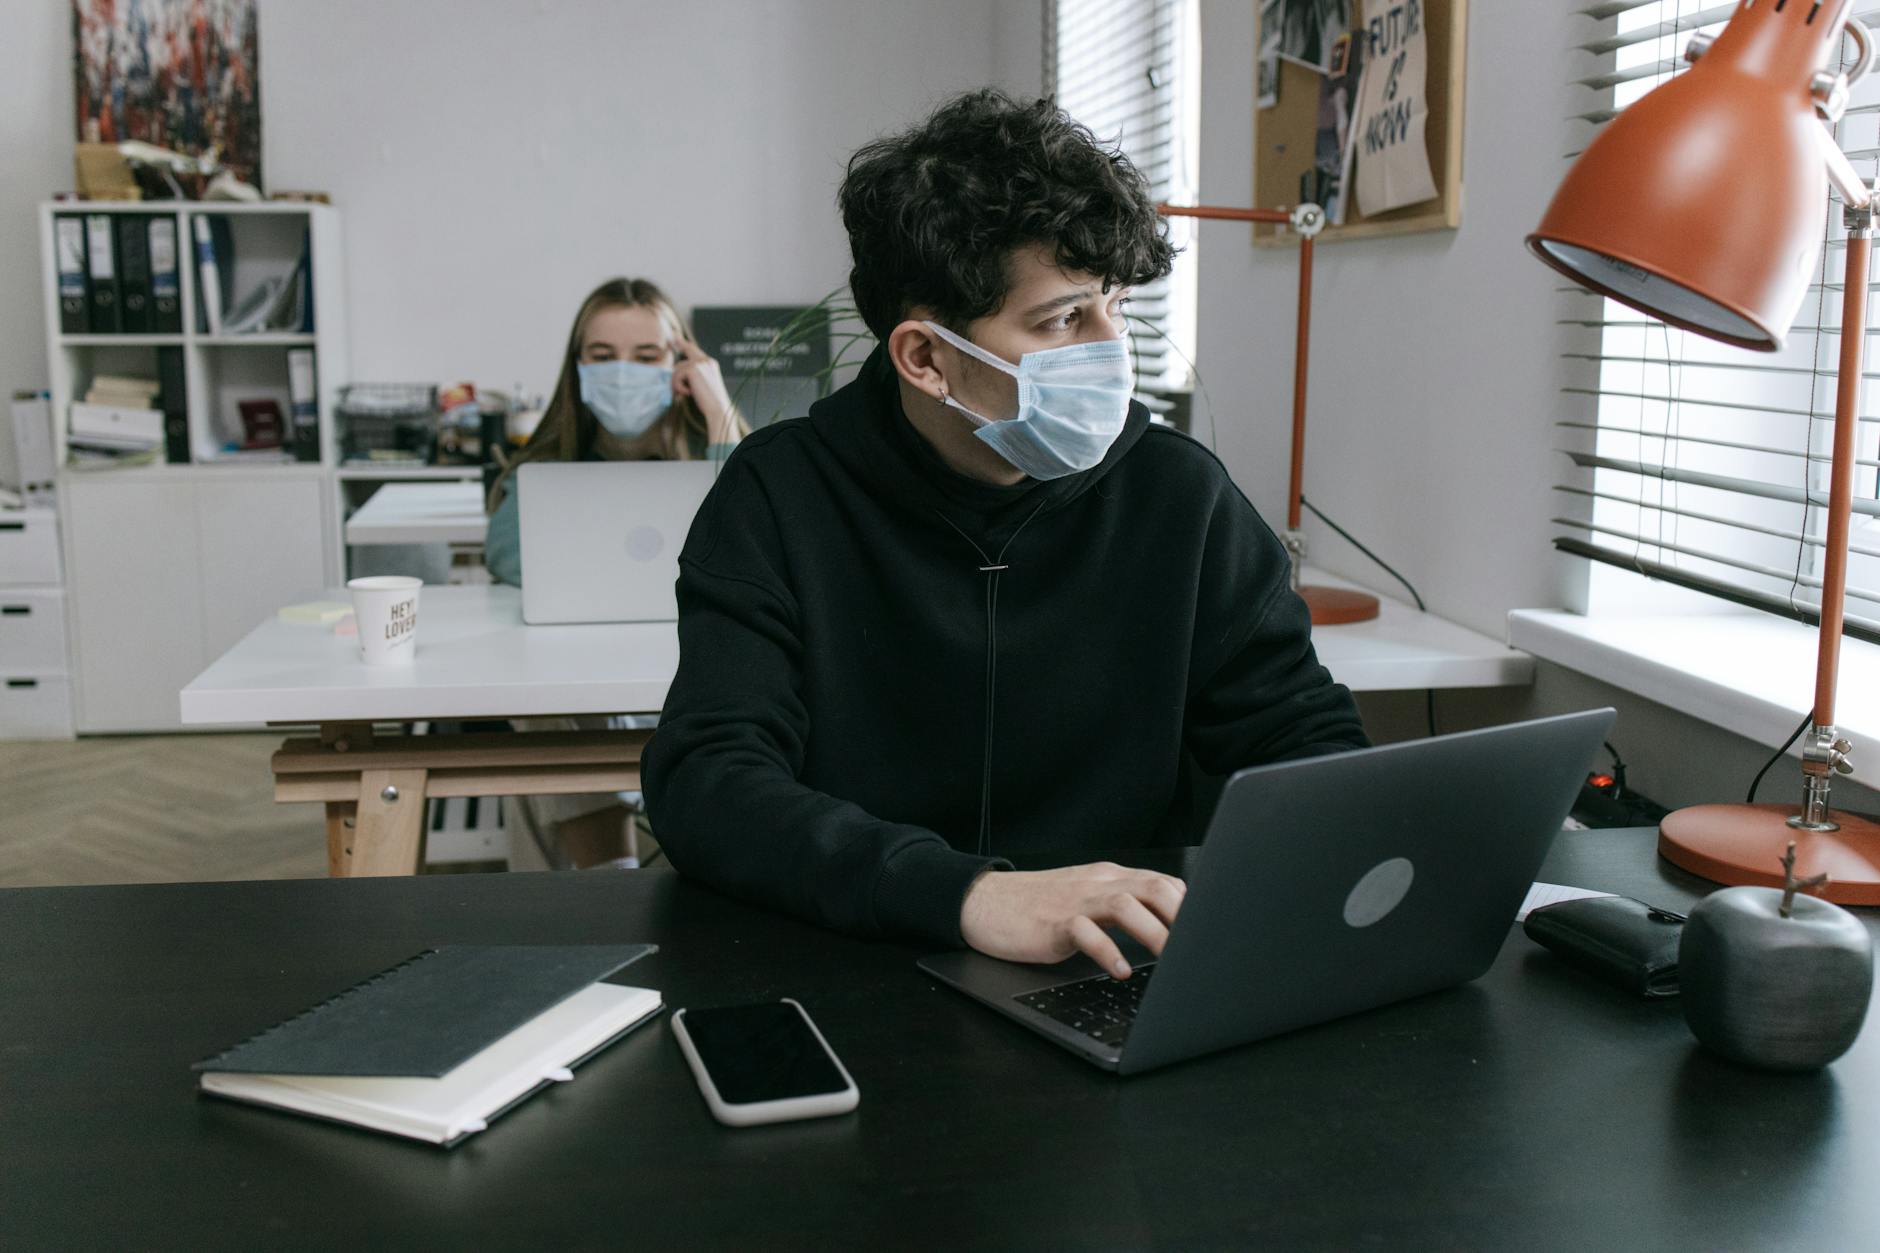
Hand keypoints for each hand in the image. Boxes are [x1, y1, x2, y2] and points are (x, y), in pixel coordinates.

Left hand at [671, 339, 737, 443]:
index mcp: (710, 363)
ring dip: (677, 384)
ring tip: (686, 394)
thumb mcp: (704, 384)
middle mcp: (706, 360)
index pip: (693, 349)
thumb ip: (694, 375)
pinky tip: (688, 393)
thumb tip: (676, 372)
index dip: (683, 344)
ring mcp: (700, 363)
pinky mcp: (693, 369)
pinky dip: (678, 387)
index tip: (674, 338)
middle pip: (681, 361)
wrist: (718, 408)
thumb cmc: (711, 402)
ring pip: (677, 370)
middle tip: (674, 389)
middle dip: (675, 375)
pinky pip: (676, 376)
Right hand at [959, 862, 1185, 978]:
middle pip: (1152, 887)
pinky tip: (1120, 969)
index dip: (1190, 906)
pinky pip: (1085, 933)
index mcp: (1109, 877)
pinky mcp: (1053, 922)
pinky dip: (1107, 951)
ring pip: (1125, 905)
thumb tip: (1166, 928)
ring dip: (1154, 932)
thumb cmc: (1038, 907)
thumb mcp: (1086, 899)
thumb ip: (1121, 906)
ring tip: (1170, 959)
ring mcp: (1075, 900)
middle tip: (1197, 946)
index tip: (1207, 931)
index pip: (1162, 882)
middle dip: (1182, 917)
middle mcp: (1097, 883)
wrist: (984, 902)